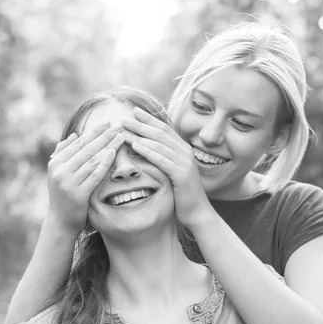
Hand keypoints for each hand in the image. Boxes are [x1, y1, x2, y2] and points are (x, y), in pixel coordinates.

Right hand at [47, 121, 123, 232]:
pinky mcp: (78, 194)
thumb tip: (75, 135)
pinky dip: (105, 163)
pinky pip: (95, 175)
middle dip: (104, 135)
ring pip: (92, 160)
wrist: (60, 221)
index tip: (107, 122)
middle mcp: (60, 171)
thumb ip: (64, 153)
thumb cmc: (62, 195)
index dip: (93, 132)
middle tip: (118, 124)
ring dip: (109, 146)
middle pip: (87, 149)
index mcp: (55, 162)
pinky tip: (114, 153)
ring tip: (121, 136)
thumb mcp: (58, 173)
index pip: (78, 143)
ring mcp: (68, 183)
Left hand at [121, 108, 212, 227]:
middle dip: (141, 124)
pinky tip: (135, 146)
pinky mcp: (181, 174)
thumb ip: (162, 159)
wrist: (198, 212)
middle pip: (160, 133)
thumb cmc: (182, 194)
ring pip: (159, 144)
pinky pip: (162, 159)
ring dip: (140, 136)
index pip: (164, 129)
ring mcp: (185, 162)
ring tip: (124, 131)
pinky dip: (148, 151)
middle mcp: (185, 152)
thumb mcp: (172, 172)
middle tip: (124, 118)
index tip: (134, 112)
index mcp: (183, 149)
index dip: (149, 119)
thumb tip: (142, 147)